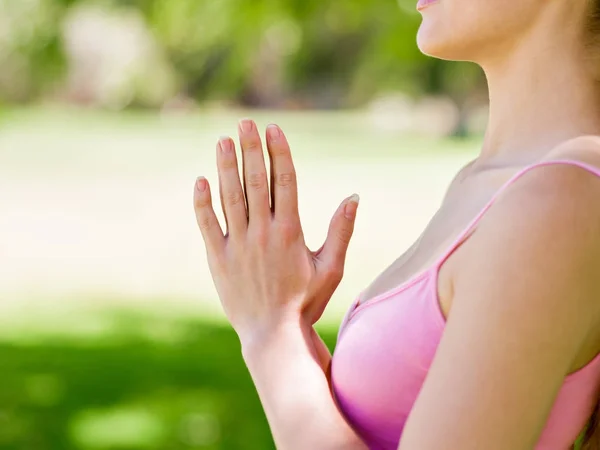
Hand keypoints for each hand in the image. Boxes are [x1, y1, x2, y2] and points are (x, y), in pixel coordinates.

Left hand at [193, 119, 358, 344]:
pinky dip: (202, 203)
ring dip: (225, 167)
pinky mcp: (219, 259)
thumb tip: (353, 197)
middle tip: (245, 123)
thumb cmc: (306, 301)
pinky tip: (200, 180)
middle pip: (254, 182)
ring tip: (223, 140)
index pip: (283, 181)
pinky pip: (208, 225)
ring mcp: (238, 245)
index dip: (278, 152)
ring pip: (230, 198)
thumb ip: (341, 231)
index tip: (273, 129)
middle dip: (250, 149)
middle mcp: (262, 233)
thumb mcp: (331, 268)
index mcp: (290, 232)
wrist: (274, 335)